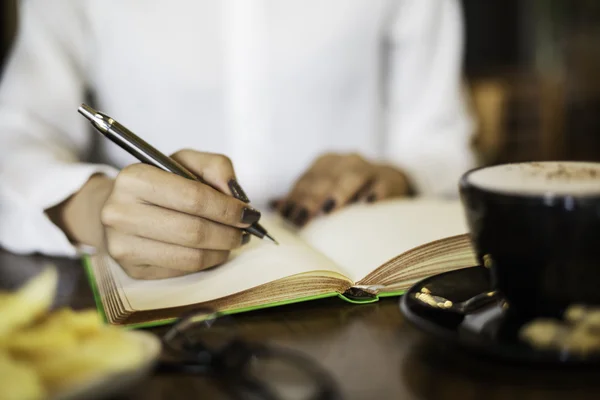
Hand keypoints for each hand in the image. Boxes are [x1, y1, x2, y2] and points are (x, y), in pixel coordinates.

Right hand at [48, 150, 259, 279]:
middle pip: (193, 231)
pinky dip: (205, 262)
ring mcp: (122, 245)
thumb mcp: (184, 162)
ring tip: (232, 241)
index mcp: (134, 178)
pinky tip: (212, 250)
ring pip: (190, 257)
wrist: (120, 207)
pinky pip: (181, 271)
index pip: (193, 198)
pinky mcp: (131, 269)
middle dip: (228, 233)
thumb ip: (216, 167)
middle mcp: (120, 213)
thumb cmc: (159, 183)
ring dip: (221, 251)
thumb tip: (236, 195)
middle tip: (245, 231)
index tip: (247, 212)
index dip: (227, 208)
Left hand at [276, 153, 410, 226]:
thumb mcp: (325, 188)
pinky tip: (368, 203)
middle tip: (301, 219)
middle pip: (325, 179)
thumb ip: (302, 197)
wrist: (389, 180)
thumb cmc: (349, 189)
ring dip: (338, 193)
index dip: (295, 197)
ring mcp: (369, 168)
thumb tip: (273, 206)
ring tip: (327, 210)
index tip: (287, 216)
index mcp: (326, 162)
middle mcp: (346, 160)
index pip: (307, 179)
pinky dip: (375, 193)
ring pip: (352, 177)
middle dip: (311, 199)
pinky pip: (382, 185)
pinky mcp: (389, 180)